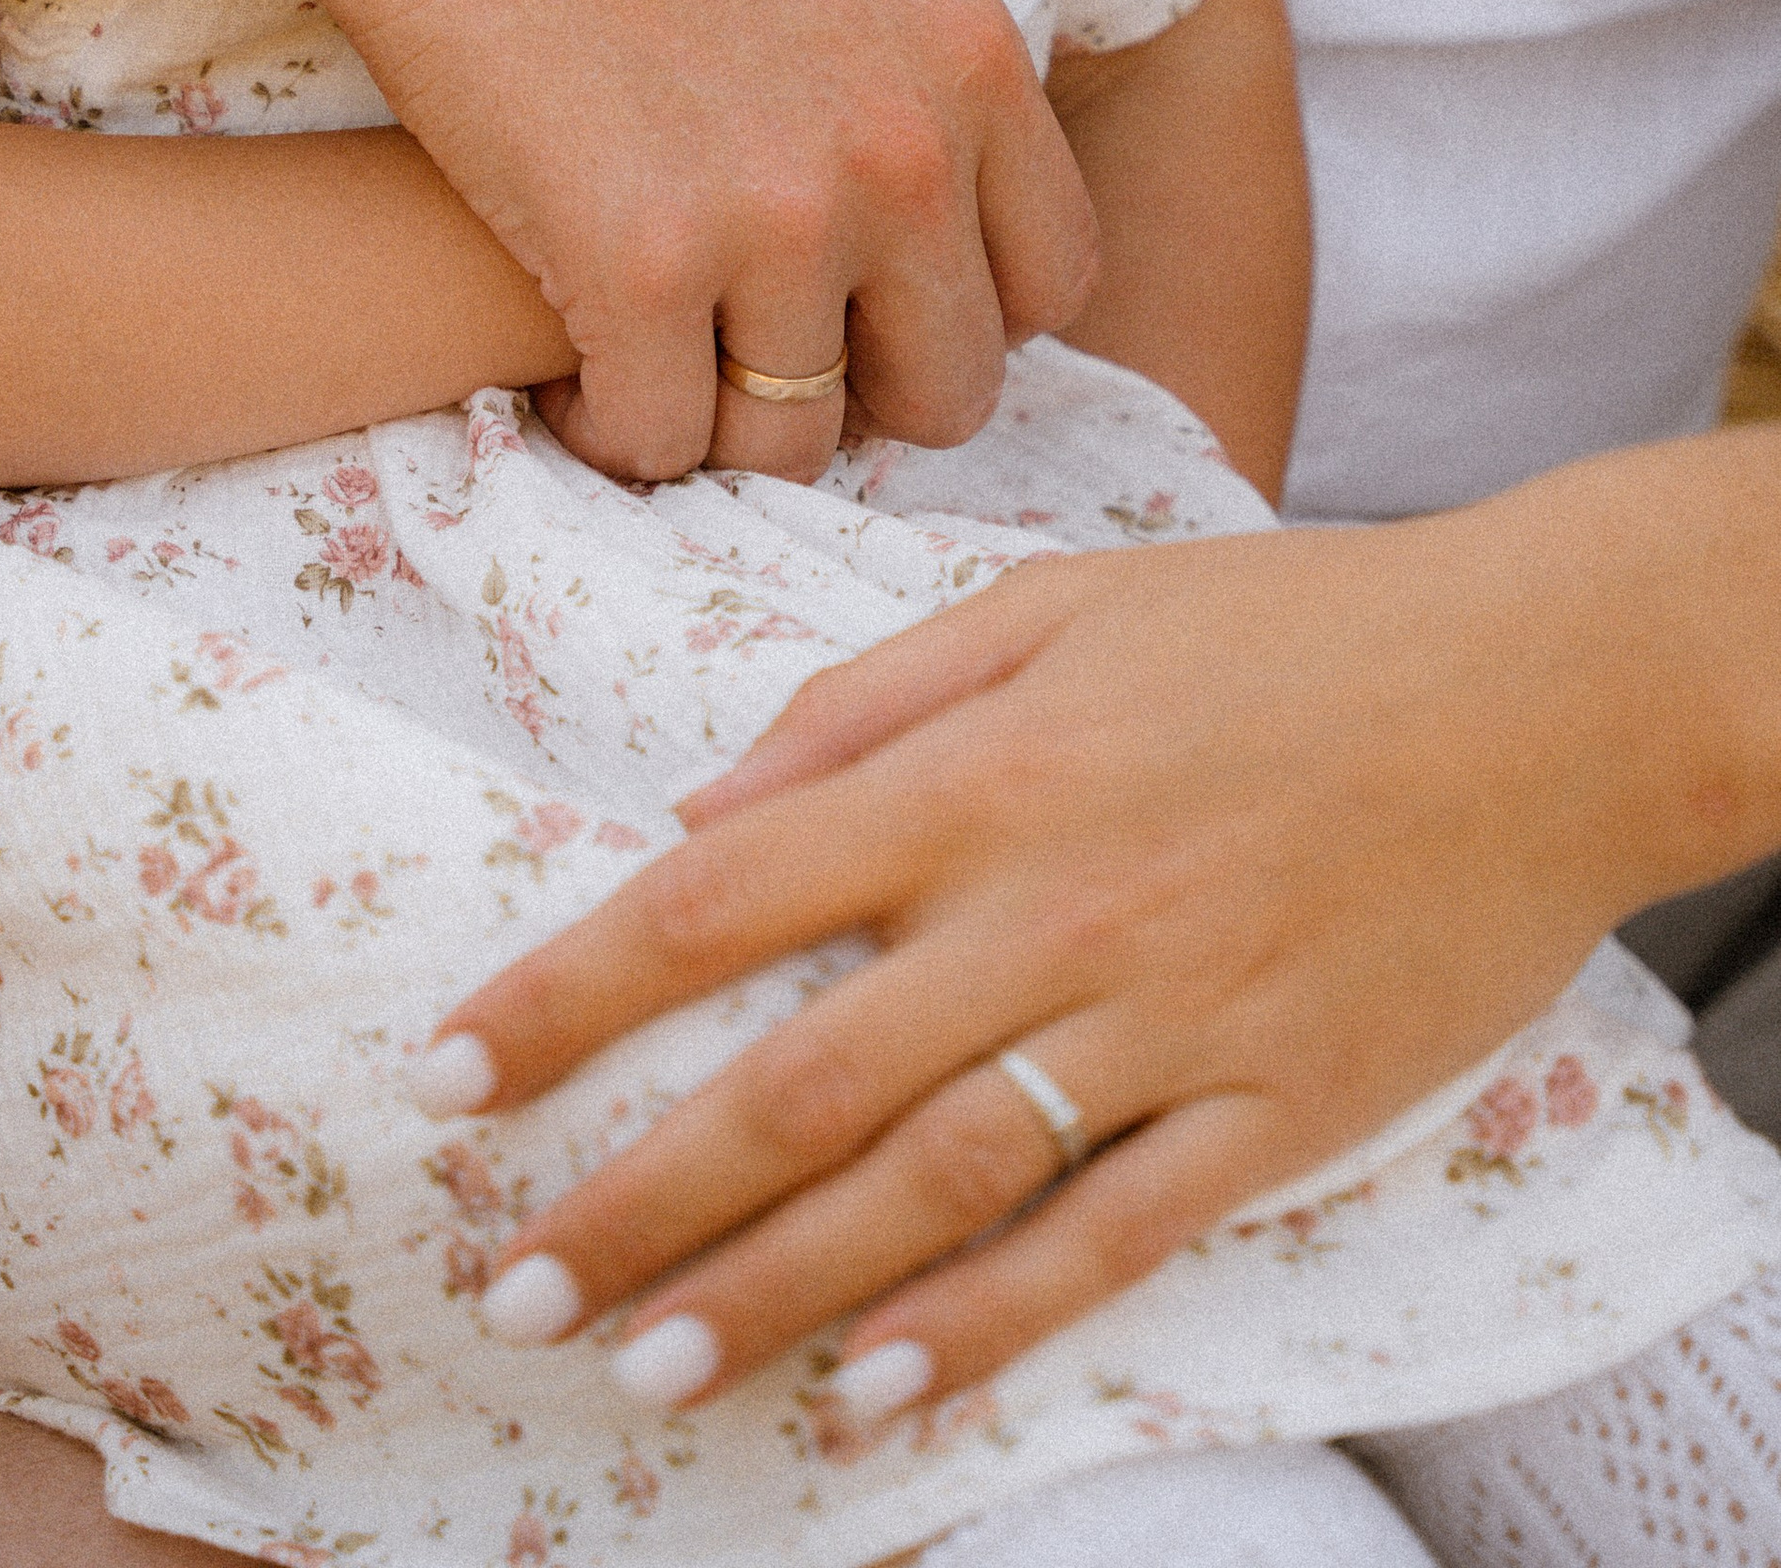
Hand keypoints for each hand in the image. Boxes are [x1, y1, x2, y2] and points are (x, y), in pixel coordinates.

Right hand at [275, 0, 1100, 483]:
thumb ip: (892, 4)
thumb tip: (923, 74)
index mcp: (967, 51)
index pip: (1051, 279)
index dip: (955, 311)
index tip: (866, 302)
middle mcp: (904, 149)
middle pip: (947, 391)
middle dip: (854, 389)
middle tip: (752, 345)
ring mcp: (776, 217)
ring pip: (794, 440)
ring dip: (721, 419)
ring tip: (651, 364)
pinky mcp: (635, 269)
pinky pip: (659, 440)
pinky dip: (610, 427)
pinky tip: (567, 373)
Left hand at [420, 445, 1780, 1419]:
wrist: (1544, 684)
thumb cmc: (1288, 625)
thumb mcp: (1062, 600)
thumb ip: (872, 700)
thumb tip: (703, 805)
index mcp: (979, 771)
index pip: (716, 899)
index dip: (563, 997)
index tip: (442, 1076)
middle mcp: (1048, 907)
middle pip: (798, 1080)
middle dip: (633, 1192)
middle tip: (508, 1286)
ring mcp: (1165, 1019)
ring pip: (932, 1187)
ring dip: (775, 1289)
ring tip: (645, 1368)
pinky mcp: (1276, 1109)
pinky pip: (1112, 1240)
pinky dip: (993, 1322)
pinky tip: (883, 1385)